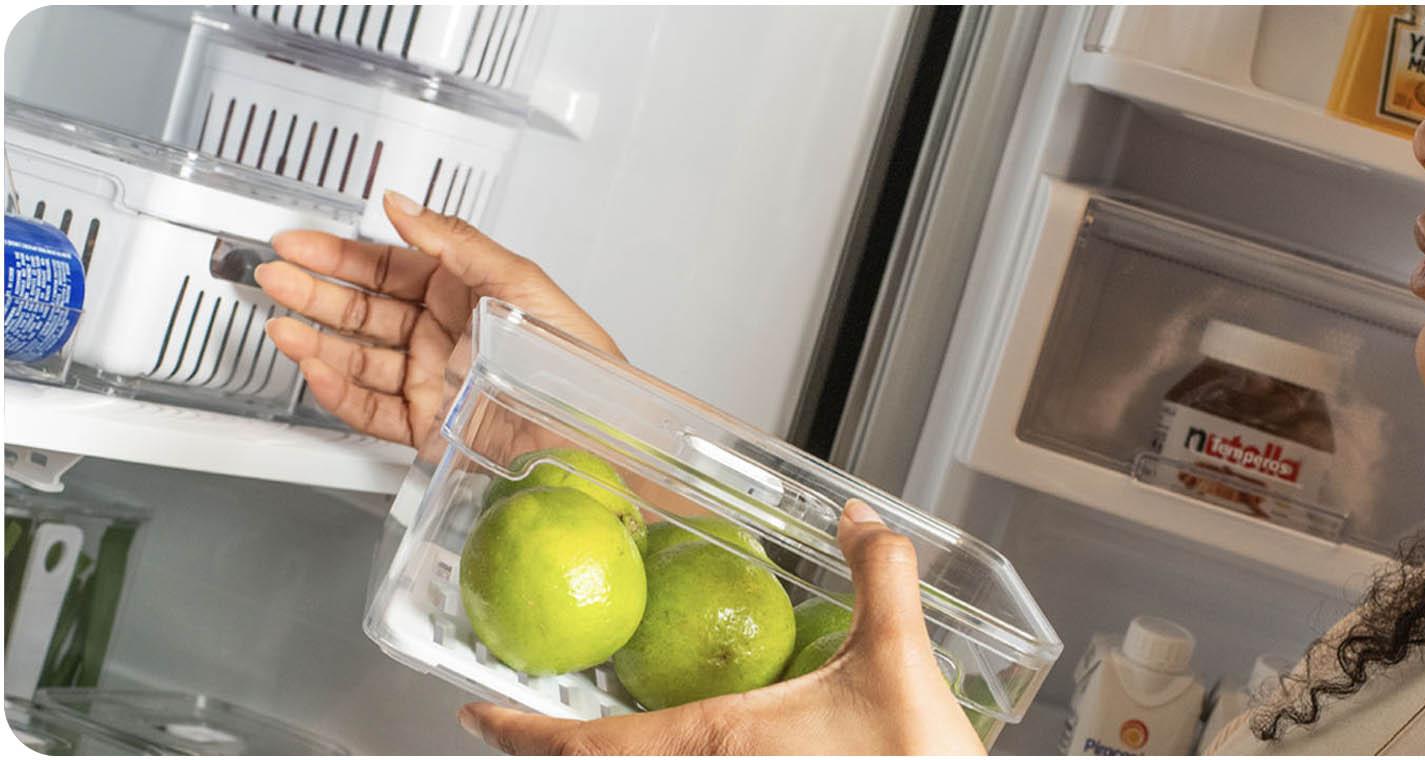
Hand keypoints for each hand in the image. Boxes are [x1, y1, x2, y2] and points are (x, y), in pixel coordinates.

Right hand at [257, 190, 619, 445]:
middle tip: (274, 277)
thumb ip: (455, 241)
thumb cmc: (572, 357)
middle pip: (364, 310)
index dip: (341, 256)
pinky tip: (316, 369)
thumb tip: (405, 204)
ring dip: (317, 341)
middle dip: (315, 293)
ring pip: (359, 359)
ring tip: (283, 325)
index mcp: (465, 294)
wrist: (586, 432)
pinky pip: (370, 408)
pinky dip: (338, 390)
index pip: (388, 268)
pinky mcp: (427, 426)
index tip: (299, 244)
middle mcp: (443, 336)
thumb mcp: (519, 282)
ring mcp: (432, 381)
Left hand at [456, 501, 987, 754]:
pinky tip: (696, 747)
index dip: (519, 732)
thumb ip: (878, 575)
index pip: (588, 746)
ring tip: (591, 734)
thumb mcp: (898, 657)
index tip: (473, 716)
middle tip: (524, 719)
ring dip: (612, 758)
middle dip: (560, 751)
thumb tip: (861, 520)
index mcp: (715, 743)